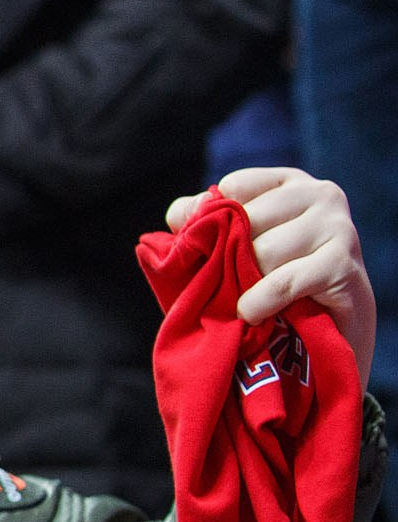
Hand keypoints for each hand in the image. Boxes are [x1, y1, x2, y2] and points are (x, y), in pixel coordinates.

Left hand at [168, 166, 375, 392]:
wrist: (329, 338)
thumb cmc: (271, 287)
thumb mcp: (235, 248)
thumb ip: (202, 222)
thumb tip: (179, 213)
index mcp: (290, 183)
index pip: (234, 187)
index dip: (210, 220)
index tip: (206, 248)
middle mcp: (321, 194)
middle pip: (245, 219)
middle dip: (228, 257)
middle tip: (228, 283)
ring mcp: (338, 227)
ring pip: (262, 251)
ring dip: (245, 283)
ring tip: (246, 299)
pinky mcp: (344, 266)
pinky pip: (282, 282)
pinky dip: (259, 302)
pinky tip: (252, 313)